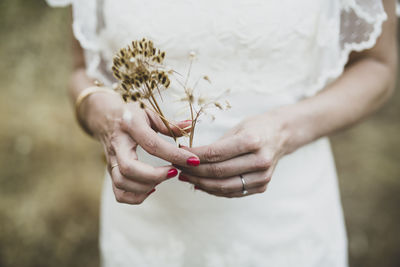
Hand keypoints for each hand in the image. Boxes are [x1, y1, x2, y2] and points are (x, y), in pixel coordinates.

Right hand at [83, 92, 199, 203]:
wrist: (105, 118)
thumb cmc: (132, 115)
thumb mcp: (150, 113)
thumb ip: (169, 124)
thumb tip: (189, 127)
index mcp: (130, 125)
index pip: (152, 144)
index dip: (174, 155)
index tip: (192, 161)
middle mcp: (118, 144)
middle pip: (129, 168)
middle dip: (155, 175)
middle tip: (174, 172)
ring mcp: (112, 160)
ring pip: (122, 182)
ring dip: (146, 187)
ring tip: (163, 178)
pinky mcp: (110, 171)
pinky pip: (119, 193)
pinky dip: (136, 197)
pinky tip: (151, 188)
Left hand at [177, 111, 291, 197]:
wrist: (281, 135)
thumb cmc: (255, 128)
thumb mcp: (236, 128)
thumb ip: (216, 146)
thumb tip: (189, 159)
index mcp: (252, 141)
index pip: (215, 154)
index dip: (193, 157)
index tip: (178, 155)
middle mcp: (259, 160)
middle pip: (218, 172)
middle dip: (193, 171)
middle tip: (177, 168)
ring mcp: (262, 176)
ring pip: (224, 186)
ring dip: (201, 183)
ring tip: (185, 177)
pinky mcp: (262, 186)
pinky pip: (233, 192)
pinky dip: (214, 190)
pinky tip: (200, 184)